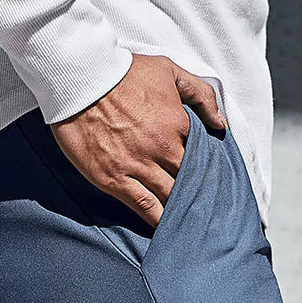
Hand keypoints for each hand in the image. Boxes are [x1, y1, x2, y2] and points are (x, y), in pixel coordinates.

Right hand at [51, 54, 225, 226]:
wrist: (81, 78)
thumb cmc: (123, 71)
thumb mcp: (169, 70)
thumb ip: (200, 94)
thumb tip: (220, 124)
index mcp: (179, 124)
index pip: (203, 156)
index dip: (208, 169)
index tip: (212, 180)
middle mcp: (163, 149)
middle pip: (190, 181)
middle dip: (199, 194)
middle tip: (207, 210)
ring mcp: (138, 166)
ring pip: (170, 198)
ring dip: (182, 212)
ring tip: (191, 226)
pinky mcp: (115, 180)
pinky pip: (144, 207)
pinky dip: (158, 221)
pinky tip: (167, 232)